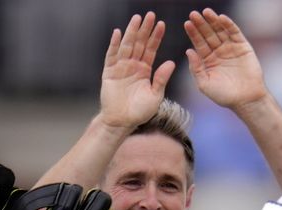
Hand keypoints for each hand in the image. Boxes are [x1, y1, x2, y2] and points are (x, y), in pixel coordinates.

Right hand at [99, 12, 175, 128]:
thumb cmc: (140, 111)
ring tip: (136, 18)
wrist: (122, 122)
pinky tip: (117, 33)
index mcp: (145, 70)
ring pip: (127, 46)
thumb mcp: (155, 95)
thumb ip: (162, 79)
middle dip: (145, 29)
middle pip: (139, 43)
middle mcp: (133, 65)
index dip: (156, 37)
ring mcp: (120, 68)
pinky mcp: (109, 72)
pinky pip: (111, 56)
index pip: (151, 49)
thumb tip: (172, 62)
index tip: (162, 24)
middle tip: (150, 15)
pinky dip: (114, 45)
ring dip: (131, 32)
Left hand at [184, 8, 267, 109]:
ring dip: (213, 21)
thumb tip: (188, 51)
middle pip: (208, 34)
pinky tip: (221, 18)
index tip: (187, 23)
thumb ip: (196, 68)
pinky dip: (229, 25)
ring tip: (206, 12)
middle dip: (201, 24)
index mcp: (208, 60)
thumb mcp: (204, 84)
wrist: (246, 100)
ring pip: (220, 31)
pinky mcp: (243, 47)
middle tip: (194, 14)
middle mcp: (218, 52)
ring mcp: (231, 48)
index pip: (199, 43)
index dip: (193, 33)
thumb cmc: (224, 96)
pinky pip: (235, 33)